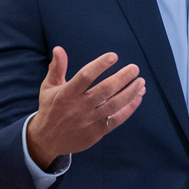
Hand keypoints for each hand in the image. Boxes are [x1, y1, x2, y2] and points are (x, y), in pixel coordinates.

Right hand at [26, 47, 144, 169]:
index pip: (86, 75)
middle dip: (123, 78)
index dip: (100, 64)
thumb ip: (56, 68)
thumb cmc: (50, 109)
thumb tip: (59, 49)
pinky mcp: (97, 132)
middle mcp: (79, 107)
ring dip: (130, 93)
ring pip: (115, 105)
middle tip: (135, 68)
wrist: (47, 140)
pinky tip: (138, 98)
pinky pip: (117, 119)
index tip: (114, 56)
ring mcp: (89, 120)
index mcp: (67, 93)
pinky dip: (130, 108)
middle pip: (105, 90)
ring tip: (141, 82)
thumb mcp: (48, 87)